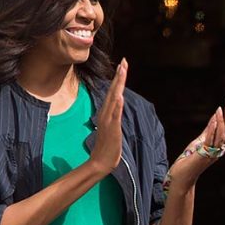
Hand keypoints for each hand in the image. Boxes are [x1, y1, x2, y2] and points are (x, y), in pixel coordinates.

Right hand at [88, 59, 126, 175]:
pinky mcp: (112, 129)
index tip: (123, 66)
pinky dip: (117, 106)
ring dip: (118, 85)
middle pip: (113, 91)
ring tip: (122, 72)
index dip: (118, 79)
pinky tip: (120, 97)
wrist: (100, 162)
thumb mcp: (111, 127)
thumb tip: (116, 104)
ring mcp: (108, 121)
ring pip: (114, 99)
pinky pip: (115, 116)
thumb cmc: (107, 146)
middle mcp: (106, 114)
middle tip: (124, 62)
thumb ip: (113, 115)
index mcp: (106, 113)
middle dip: (119, 77)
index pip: (113, 92)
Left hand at [166, 103, 224, 191]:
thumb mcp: (200, 141)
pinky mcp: (204, 155)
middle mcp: (219, 150)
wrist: (181, 176)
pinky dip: (213, 129)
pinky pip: (211, 141)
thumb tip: (215, 117)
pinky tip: (214, 119)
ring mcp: (213, 153)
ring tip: (220, 109)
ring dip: (222, 121)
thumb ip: (208, 130)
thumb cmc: (189, 160)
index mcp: (220, 147)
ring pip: (222, 136)